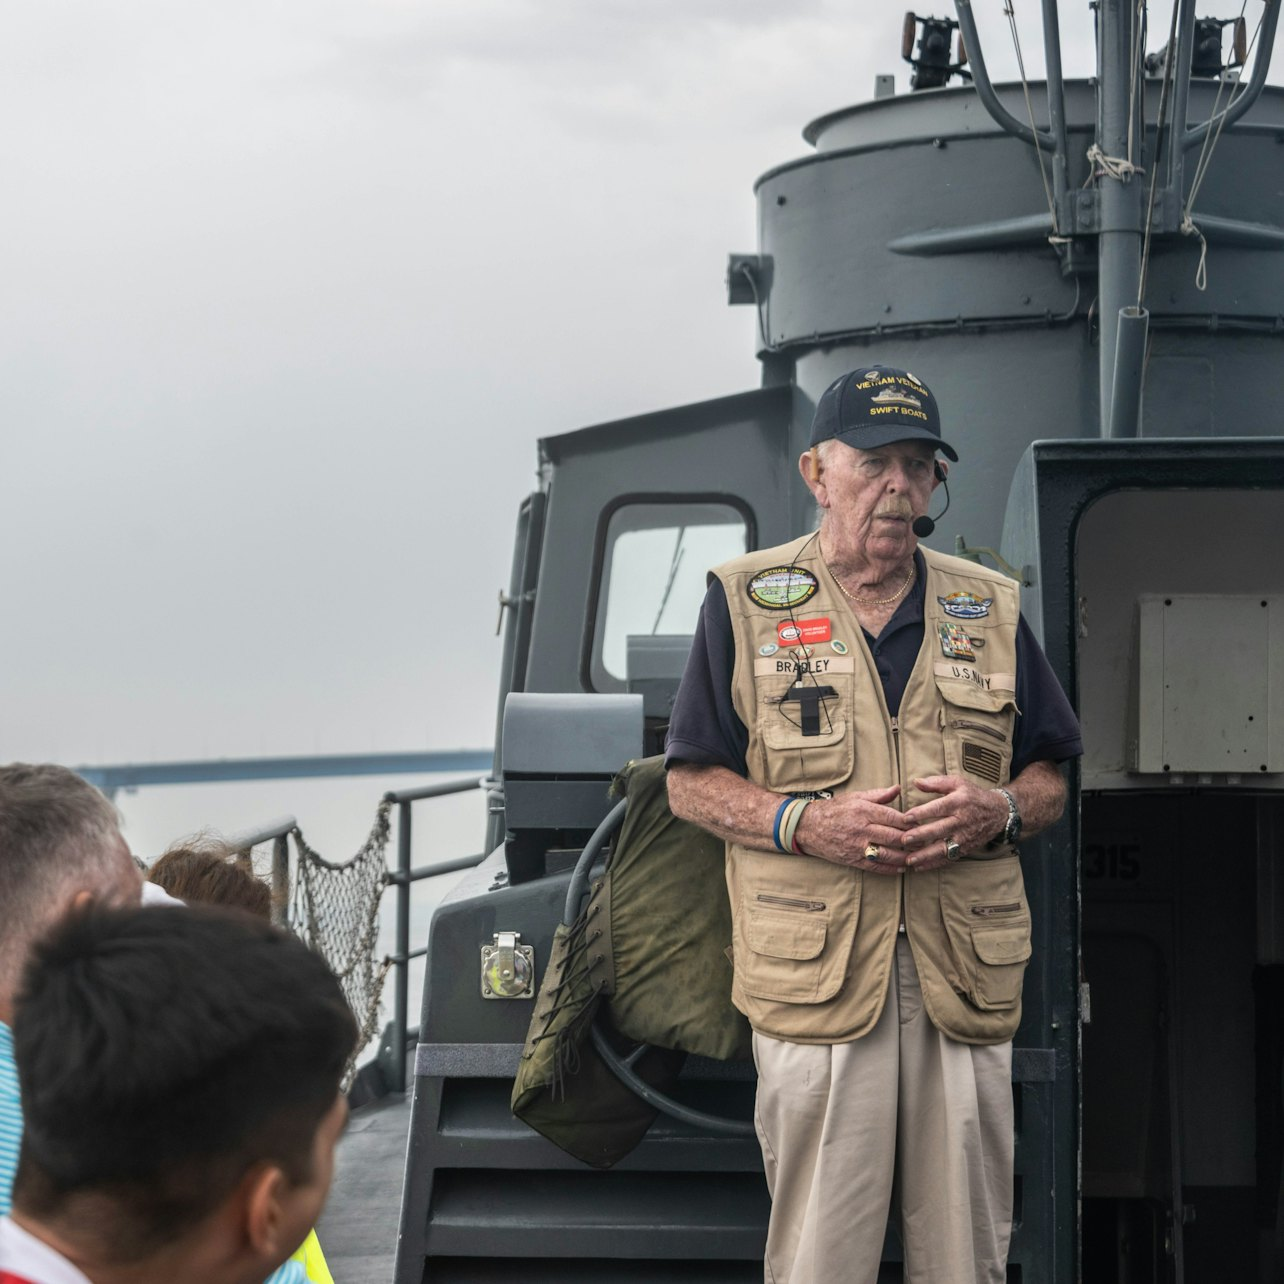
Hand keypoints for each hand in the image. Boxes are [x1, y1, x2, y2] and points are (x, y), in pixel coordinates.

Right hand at [797, 785, 912, 875]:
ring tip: (917, 855)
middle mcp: (861, 829)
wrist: (808, 827)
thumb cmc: (834, 810)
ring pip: (888, 854)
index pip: (894, 817)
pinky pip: (876, 866)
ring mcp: (857, 846)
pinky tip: (901, 867)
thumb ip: (878, 795)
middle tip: (926, 841)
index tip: (922, 823)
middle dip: (912, 840)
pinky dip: (890, 868)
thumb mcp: (855, 797)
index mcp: (863, 810)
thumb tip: (898, 788)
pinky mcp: (853, 859)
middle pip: (894, 836)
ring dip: (905, 857)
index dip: (911, 822)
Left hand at [900, 775, 1007, 869]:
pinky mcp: (965, 848)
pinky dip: (934, 864)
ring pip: (943, 848)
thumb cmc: (973, 796)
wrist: (998, 813)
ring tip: (909, 859)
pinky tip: (919, 867)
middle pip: (939, 829)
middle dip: (921, 836)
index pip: (938, 808)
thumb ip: (936, 782)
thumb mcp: (958, 783)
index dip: (922, 813)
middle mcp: (962, 821)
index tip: (905, 817)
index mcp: (959, 802)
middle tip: (904, 839)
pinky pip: (948, 858)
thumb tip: (915, 782)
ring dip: (926, 855)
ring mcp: (964, 837)